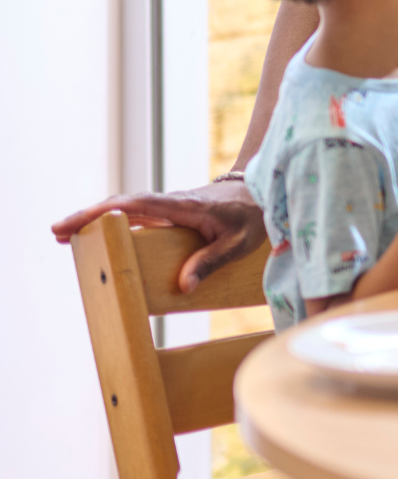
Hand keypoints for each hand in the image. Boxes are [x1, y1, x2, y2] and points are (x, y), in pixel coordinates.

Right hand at [51, 180, 267, 293]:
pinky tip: (95, 237)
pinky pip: (136, 217)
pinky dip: (113, 224)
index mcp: (184, 206)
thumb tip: (183, 286)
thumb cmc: (251, 216)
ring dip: (95, 221)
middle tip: (56, 232)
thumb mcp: (239, 243)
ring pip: (125, 211)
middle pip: (122, 205)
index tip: (77, 222)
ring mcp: (168, 208)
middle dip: (88, 217)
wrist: (261, 192)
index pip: (137, 205)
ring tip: (63, 238)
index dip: (104, 212)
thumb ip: (211, 261)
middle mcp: (170, 203)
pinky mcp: (170, 214)